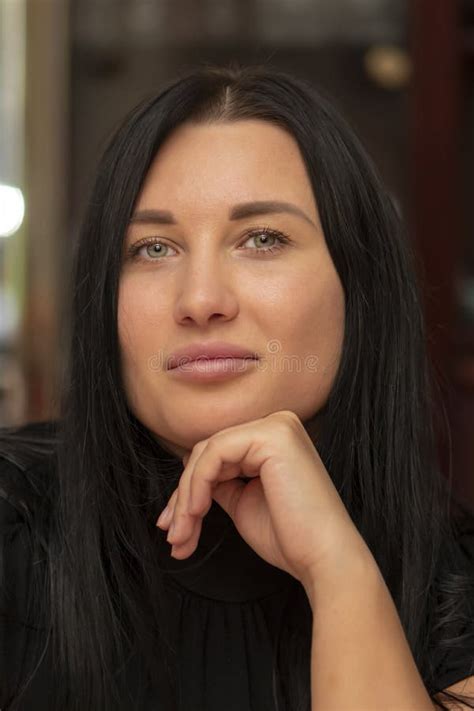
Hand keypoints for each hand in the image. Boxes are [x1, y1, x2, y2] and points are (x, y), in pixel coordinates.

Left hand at [156, 410, 371, 588]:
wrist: (324, 559)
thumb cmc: (290, 537)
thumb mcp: (243, 502)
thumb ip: (219, 483)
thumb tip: (186, 477)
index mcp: (274, 438)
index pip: (218, 455)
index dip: (188, 490)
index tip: (173, 526)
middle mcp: (278, 424)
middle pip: (209, 452)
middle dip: (183, 497)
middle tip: (173, 536)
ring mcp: (276, 427)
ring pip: (206, 454)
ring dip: (186, 498)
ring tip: (181, 535)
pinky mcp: (271, 436)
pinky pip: (214, 455)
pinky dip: (196, 487)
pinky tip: (196, 514)